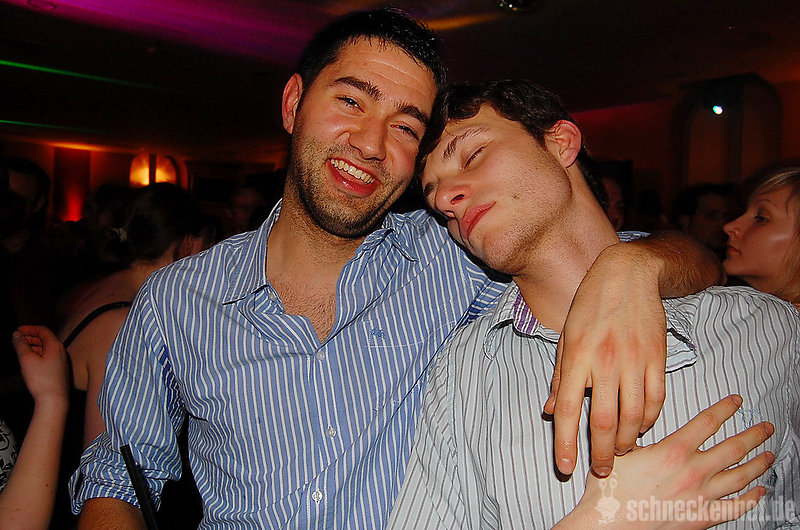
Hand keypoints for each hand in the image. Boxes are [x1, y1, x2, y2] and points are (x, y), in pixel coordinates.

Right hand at [12, 325, 68, 406]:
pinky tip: (30, 360)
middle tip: (18, 338)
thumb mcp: (27, 359)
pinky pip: (48, 357)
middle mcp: (61, 352)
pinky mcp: (59, 370)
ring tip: (21, 348)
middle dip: (30, 337)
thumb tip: (16, 335)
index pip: (43, 330)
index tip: (18, 330)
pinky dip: (38, 354)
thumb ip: (20, 345)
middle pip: (45, 339)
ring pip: (46, 348)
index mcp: (55, 346)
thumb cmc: (43, 381)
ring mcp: (61, 361)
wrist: (54, 400)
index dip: (29, 328)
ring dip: (33, 346)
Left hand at [545, 242, 666, 475]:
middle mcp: (605, 361)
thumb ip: (561, 378)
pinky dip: (649, 420)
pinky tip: (641, 427)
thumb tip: (552, 412)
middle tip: (602, 471)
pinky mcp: (657, 358)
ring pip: (634, 416)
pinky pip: (655, 400)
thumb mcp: (566, 338)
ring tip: (622, 452)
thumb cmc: (590, 307)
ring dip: (628, 441)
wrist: (627, 275)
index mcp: (577, 357)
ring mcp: (635, 360)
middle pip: (604, 421)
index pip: (569, 410)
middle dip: (602, 454)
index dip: (565, 443)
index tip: (565, 467)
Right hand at [575, 395, 773, 528]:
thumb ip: (638, 440)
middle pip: (734, 447)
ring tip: (768, 455)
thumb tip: (639, 429)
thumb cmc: (610, 492)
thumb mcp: (621, 454)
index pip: (708, 422)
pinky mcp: (702, 517)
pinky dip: (751, 499)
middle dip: (754, 434)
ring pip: (740, 476)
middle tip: (765, 428)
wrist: (609, 524)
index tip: (736, 402)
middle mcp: (692, 471)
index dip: (726, 409)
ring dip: (758, 464)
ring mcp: (701, 496)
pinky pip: (735, 507)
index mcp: (673, 451)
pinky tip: (759, 492)